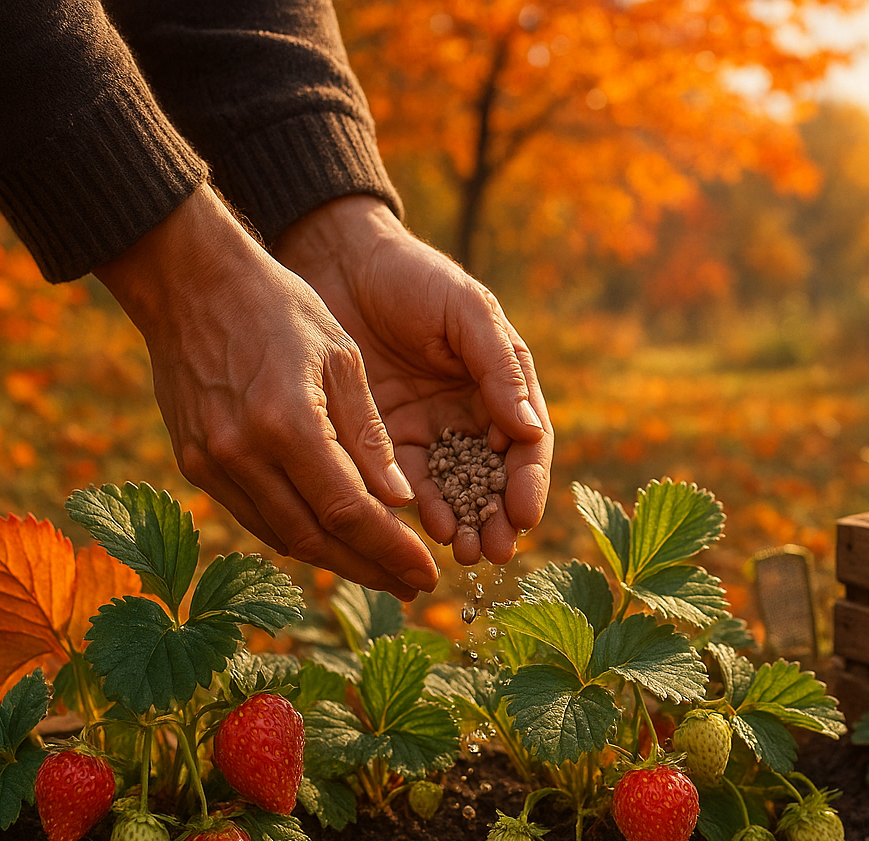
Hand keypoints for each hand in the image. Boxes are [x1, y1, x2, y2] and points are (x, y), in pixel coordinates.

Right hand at [96, 187, 439, 600]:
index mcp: (288, 423)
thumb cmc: (280, 308)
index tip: (426, 574)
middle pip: (314, 538)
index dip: (390, 551)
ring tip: (382, 572)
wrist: (190, 282)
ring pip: (281, 535)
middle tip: (412, 588)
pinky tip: (333, 539)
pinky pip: (254, 516)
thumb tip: (401, 503)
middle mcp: (243, 452)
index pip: (348, 512)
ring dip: (334, 560)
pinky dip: (297, 533)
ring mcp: (211, 462)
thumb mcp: (343, 359)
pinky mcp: (194, 462)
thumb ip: (370, 437)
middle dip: (368, 570)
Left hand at [273, 195, 551, 565]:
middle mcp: (469, 416)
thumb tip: (530, 431)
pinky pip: (402, 482)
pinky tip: (425, 528)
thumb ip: (498, 367)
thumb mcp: (466, 310)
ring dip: (463, 523)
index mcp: (502, 385)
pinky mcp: (381, 440)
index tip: (525, 513)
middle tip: (497, 550)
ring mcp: (426, 431)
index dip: (528, 481)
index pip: (527, 444)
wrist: (338, 261)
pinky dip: (417, 509)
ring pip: (452, 490)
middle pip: (493, 478)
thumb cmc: (413, 277)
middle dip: (497, 517)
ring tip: (466, 551)